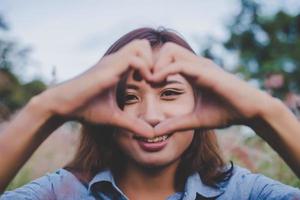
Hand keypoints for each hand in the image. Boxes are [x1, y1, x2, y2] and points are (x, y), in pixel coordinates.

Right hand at [44, 40, 154, 136]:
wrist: (62, 105)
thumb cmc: (85, 109)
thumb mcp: (114, 117)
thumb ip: (133, 124)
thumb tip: (151, 134)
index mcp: (117, 67)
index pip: (141, 53)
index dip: (153, 65)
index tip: (155, 83)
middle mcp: (116, 60)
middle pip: (143, 43)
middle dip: (155, 59)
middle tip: (155, 79)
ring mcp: (112, 62)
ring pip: (140, 46)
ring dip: (150, 62)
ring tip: (149, 81)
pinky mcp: (108, 68)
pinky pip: (133, 59)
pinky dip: (144, 69)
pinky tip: (143, 83)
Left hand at [151, 42, 271, 134]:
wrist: (251, 112)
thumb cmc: (226, 113)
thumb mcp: (195, 120)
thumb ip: (176, 124)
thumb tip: (155, 131)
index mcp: (193, 72)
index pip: (168, 59)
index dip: (153, 68)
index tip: (144, 83)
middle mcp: (196, 64)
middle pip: (167, 49)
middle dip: (152, 61)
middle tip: (146, 80)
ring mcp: (201, 66)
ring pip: (170, 51)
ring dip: (157, 64)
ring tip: (152, 82)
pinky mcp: (206, 71)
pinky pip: (180, 64)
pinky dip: (165, 71)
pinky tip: (158, 83)